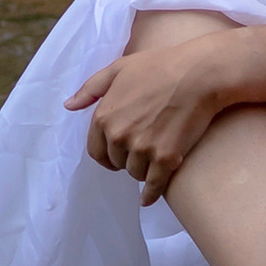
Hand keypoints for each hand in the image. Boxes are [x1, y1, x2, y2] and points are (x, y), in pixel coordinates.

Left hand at [62, 33, 234, 204]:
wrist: (197, 74)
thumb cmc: (158, 66)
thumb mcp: (118, 69)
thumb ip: (90, 89)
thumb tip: (68, 106)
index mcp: (104, 117)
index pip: (96, 151)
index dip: (106, 154)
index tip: (116, 155)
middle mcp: (119, 136)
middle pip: (117, 163)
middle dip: (127, 158)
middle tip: (141, 149)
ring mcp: (143, 149)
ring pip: (136, 173)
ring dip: (142, 170)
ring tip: (153, 159)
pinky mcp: (166, 158)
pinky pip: (154, 186)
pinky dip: (150, 194)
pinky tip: (148, 199)